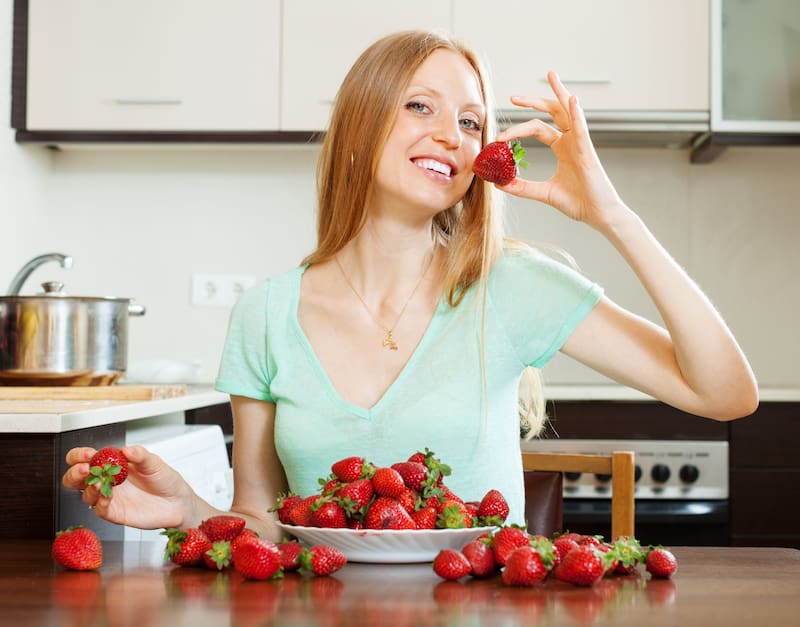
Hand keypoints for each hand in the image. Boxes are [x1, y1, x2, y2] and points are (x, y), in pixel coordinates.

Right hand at [62, 445, 192, 529]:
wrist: (177, 502)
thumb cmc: (164, 479)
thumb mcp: (154, 463)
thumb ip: (140, 455)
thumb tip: (126, 449)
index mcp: (112, 464)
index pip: (86, 458)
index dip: (80, 455)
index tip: (88, 454)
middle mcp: (106, 480)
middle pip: (76, 478)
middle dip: (75, 472)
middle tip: (84, 469)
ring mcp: (108, 497)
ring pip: (85, 494)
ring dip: (88, 488)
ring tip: (97, 483)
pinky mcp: (114, 513)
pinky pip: (99, 509)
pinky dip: (100, 503)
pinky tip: (106, 497)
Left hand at [494, 72, 627, 231]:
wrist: (598, 215)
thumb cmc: (578, 202)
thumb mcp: (544, 193)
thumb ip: (522, 187)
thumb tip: (499, 184)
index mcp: (563, 148)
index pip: (538, 128)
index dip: (518, 129)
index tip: (498, 137)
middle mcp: (572, 140)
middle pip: (552, 112)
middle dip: (533, 102)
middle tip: (513, 98)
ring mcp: (581, 143)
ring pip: (569, 111)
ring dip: (559, 93)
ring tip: (550, 75)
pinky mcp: (588, 151)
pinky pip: (582, 128)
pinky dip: (576, 113)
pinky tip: (572, 100)